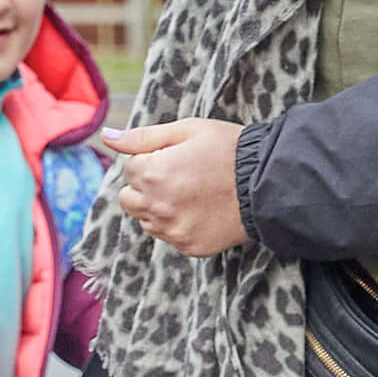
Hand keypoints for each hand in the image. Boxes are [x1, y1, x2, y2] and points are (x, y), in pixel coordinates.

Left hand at [102, 118, 249, 258]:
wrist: (269, 182)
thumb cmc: (229, 149)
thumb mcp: (187, 130)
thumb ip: (143, 137)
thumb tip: (107, 137)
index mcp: (152, 174)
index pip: (129, 169)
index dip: (152, 159)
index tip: (177, 157)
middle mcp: (157, 206)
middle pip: (128, 197)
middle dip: (145, 185)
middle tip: (179, 176)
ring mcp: (173, 229)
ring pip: (145, 219)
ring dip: (157, 207)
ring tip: (190, 193)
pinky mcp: (188, 246)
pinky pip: (168, 236)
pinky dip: (177, 224)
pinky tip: (200, 210)